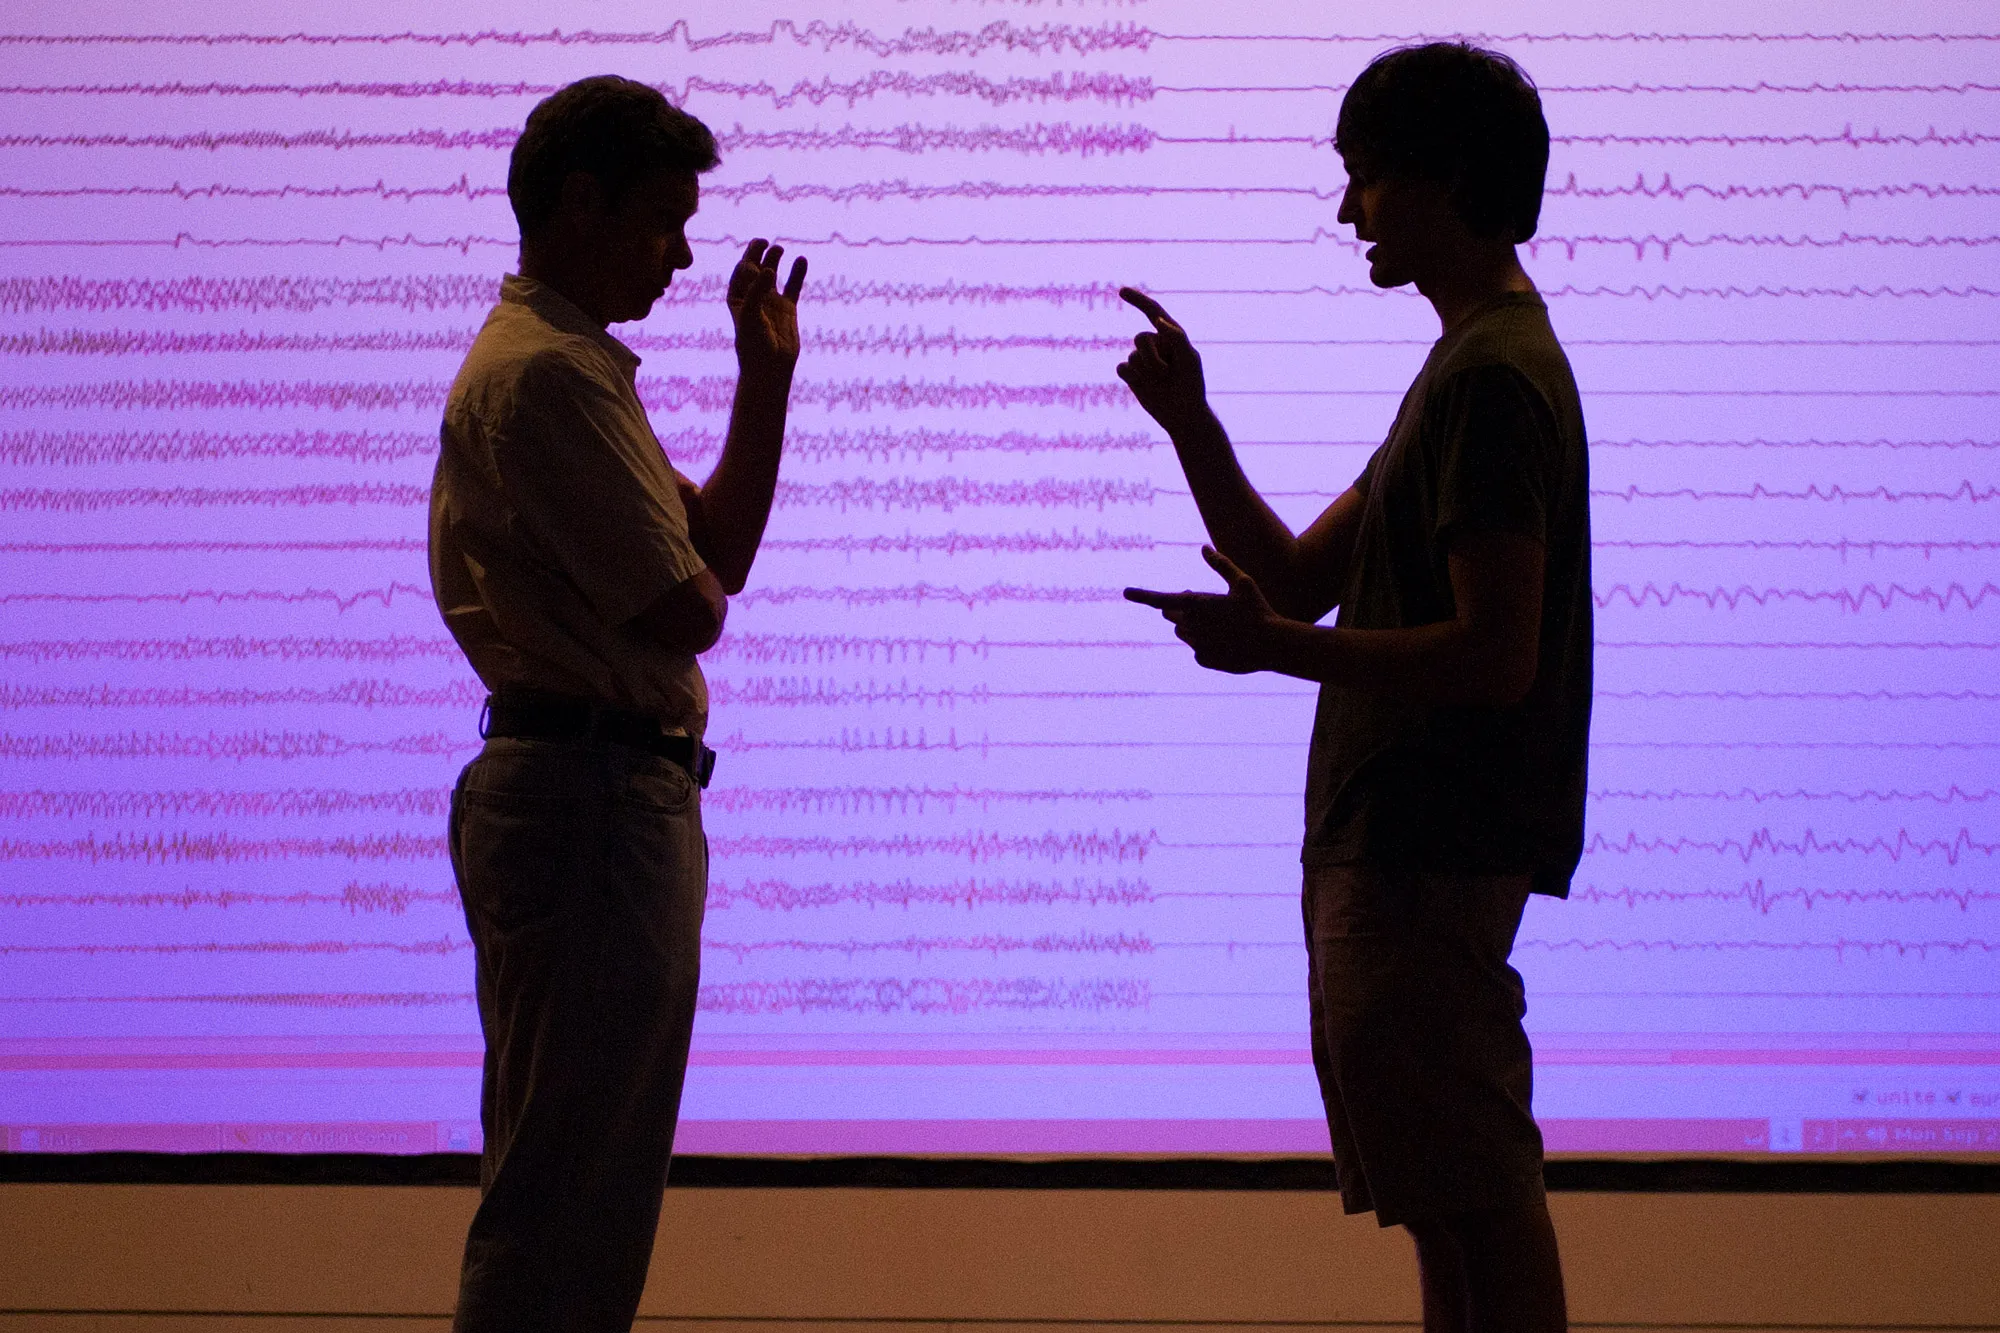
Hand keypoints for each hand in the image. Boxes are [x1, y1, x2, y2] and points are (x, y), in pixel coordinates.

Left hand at [729, 238, 807, 378]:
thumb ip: (758, 290)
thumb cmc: (754, 344)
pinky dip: (797, 273)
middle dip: (757, 253)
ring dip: (774, 260)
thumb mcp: (751, 315)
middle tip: (764, 242)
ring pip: (773, 274)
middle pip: (754, 268)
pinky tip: (801, 260)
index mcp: (737, 297)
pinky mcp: (787, 308)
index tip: (754, 258)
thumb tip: (769, 269)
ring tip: (779, 249)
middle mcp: (753, 297)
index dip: (747, 260)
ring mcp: (771, 301)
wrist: (770, 367)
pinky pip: (793, 286)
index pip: (741, 272)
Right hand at [1115, 287, 1209, 435]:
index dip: (1138, 300)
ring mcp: (1141, 360)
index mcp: (1171, 336)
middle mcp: (1155, 345)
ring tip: (1162, 383)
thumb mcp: (1189, 360)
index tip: (1121, 291)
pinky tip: (1145, 387)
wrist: (1183, 415)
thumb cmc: (1191, 386)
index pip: (1153, 312)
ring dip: (1147, 372)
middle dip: (1153, 358)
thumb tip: (1158, 321)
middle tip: (1168, 374)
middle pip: (1140, 338)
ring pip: (1132, 356)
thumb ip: (1177, 337)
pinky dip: (1133, 378)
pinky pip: (1122, 368)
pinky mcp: (1131, 375)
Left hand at [1124, 546, 1280, 673]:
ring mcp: (1196, 644)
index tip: (1126, 592)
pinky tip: (1227, 640)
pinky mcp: (1203, 660)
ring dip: (1192, 626)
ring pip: (1183, 632)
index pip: (1160, 599)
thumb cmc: (1258, 609)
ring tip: (1220, 624)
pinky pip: (1196, 649)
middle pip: (1171, 614)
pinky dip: (1206, 643)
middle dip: (1180, 608)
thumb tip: (1203, 548)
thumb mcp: (1242, 582)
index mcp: (1196, 604)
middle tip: (1204, 605)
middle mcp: (1191, 626)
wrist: (1272, 645)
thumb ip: (1220, 565)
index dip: (1142, 596)